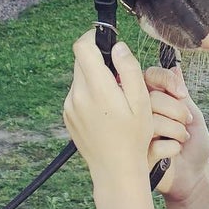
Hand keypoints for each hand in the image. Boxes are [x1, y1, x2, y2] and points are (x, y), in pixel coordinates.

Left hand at [63, 31, 181, 192]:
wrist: (115, 170)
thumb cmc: (134, 137)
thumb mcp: (141, 102)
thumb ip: (129, 69)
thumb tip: (118, 47)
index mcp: (97, 88)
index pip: (83, 48)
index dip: (94, 38)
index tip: (107, 42)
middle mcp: (78, 95)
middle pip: (81, 61)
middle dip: (98, 61)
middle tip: (118, 77)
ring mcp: (70, 106)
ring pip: (80, 77)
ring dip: (94, 78)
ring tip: (114, 99)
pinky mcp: (67, 115)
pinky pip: (77, 93)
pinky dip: (89, 94)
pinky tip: (105, 111)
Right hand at [145, 63, 208, 205]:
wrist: (193, 178)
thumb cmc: (193, 146)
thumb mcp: (193, 115)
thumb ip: (181, 93)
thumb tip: (176, 67)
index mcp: (151, 99)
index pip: (149, 76)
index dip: (165, 80)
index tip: (183, 94)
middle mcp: (139, 113)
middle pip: (151, 97)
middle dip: (177, 110)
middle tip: (187, 122)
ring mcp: (135, 133)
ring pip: (151, 120)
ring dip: (176, 130)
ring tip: (182, 140)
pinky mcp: (136, 154)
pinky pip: (153, 143)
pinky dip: (171, 148)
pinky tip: (173, 154)